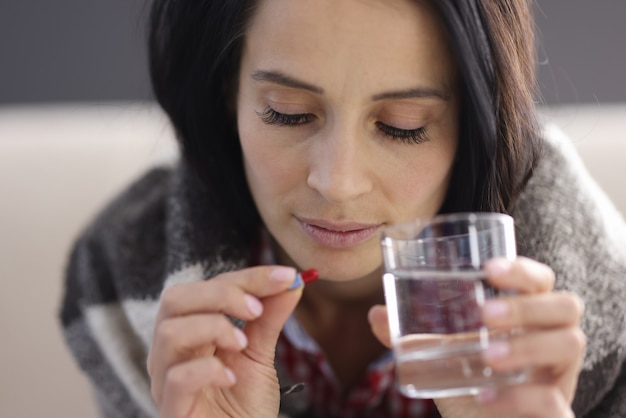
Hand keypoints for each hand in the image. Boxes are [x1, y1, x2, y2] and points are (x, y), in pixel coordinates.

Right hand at [147, 266, 302, 417]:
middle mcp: (170, 351)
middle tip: (256, 310)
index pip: (208, 286)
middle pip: (174, 299)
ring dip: (213, 328)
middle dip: (221, 294)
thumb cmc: (243, 404)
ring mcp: (165, 380)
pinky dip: (207, 370)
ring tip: (242, 345)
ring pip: (169, 332)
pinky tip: (231, 377)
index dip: (248, 278)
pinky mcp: (172, 410)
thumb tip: (292, 280)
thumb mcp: (259, 354)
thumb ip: (268, 317)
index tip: (287, 277)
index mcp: (190, 330)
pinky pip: (176, 378)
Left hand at [369, 256, 585, 417]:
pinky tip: (486, 396)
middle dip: (526, 305)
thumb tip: (376, 313)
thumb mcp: (445, 358)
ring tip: (488, 353)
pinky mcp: (556, 413)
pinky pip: (555, 403)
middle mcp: (552, 341)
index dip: (522, 270)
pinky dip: (521, 397)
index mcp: (529, 319)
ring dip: (527, 345)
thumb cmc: (474, 385)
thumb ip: (413, 337)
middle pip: (565, 306)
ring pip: (570, 344)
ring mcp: (559, 377)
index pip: (541, 281)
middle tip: (484, 314)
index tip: (488, 268)